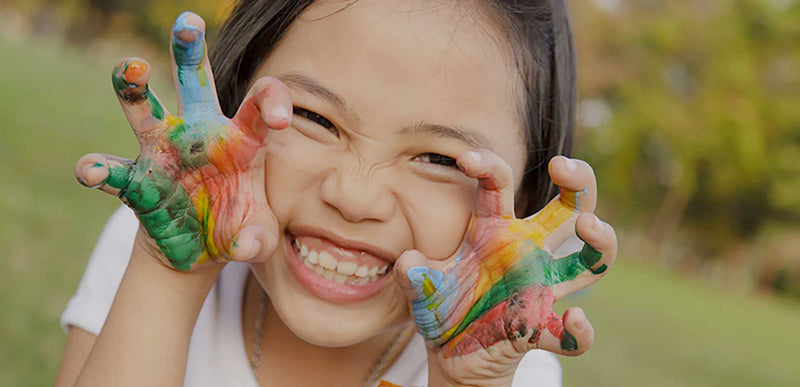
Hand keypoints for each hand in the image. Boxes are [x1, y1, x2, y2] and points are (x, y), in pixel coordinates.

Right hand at [74, 12, 292, 270]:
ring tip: (129, 67)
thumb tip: (244, 246)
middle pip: (195, 83)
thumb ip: (257, 238)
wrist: (202, 246)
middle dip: (190, 51)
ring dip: (133, 87)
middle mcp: (199, 134)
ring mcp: (164, 152)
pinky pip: (114, 170)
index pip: (258, 106)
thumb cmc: (240, 227)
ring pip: (144, 109)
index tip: (280, 117)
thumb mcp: (258, 235)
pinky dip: (100, 170)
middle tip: (189, 22)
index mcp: (241, 140)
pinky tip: (90, 171)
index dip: (271, 101)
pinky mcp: (138, 179)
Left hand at [395, 151, 616, 385]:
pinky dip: (580, 331)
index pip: (500, 185)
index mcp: (493, 229)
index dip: (488, 166)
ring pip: (589, 260)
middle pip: (568, 207)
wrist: (449, 349)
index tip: (466, 159)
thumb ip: (415, 274)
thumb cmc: (442, 302)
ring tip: (588, 226)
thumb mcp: (422, 286)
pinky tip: (574, 320)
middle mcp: (526, 251)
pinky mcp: (541, 328)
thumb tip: (408, 261)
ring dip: (599, 242)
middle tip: (563, 165)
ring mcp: (540, 288)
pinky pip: (572, 334)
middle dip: (577, 181)